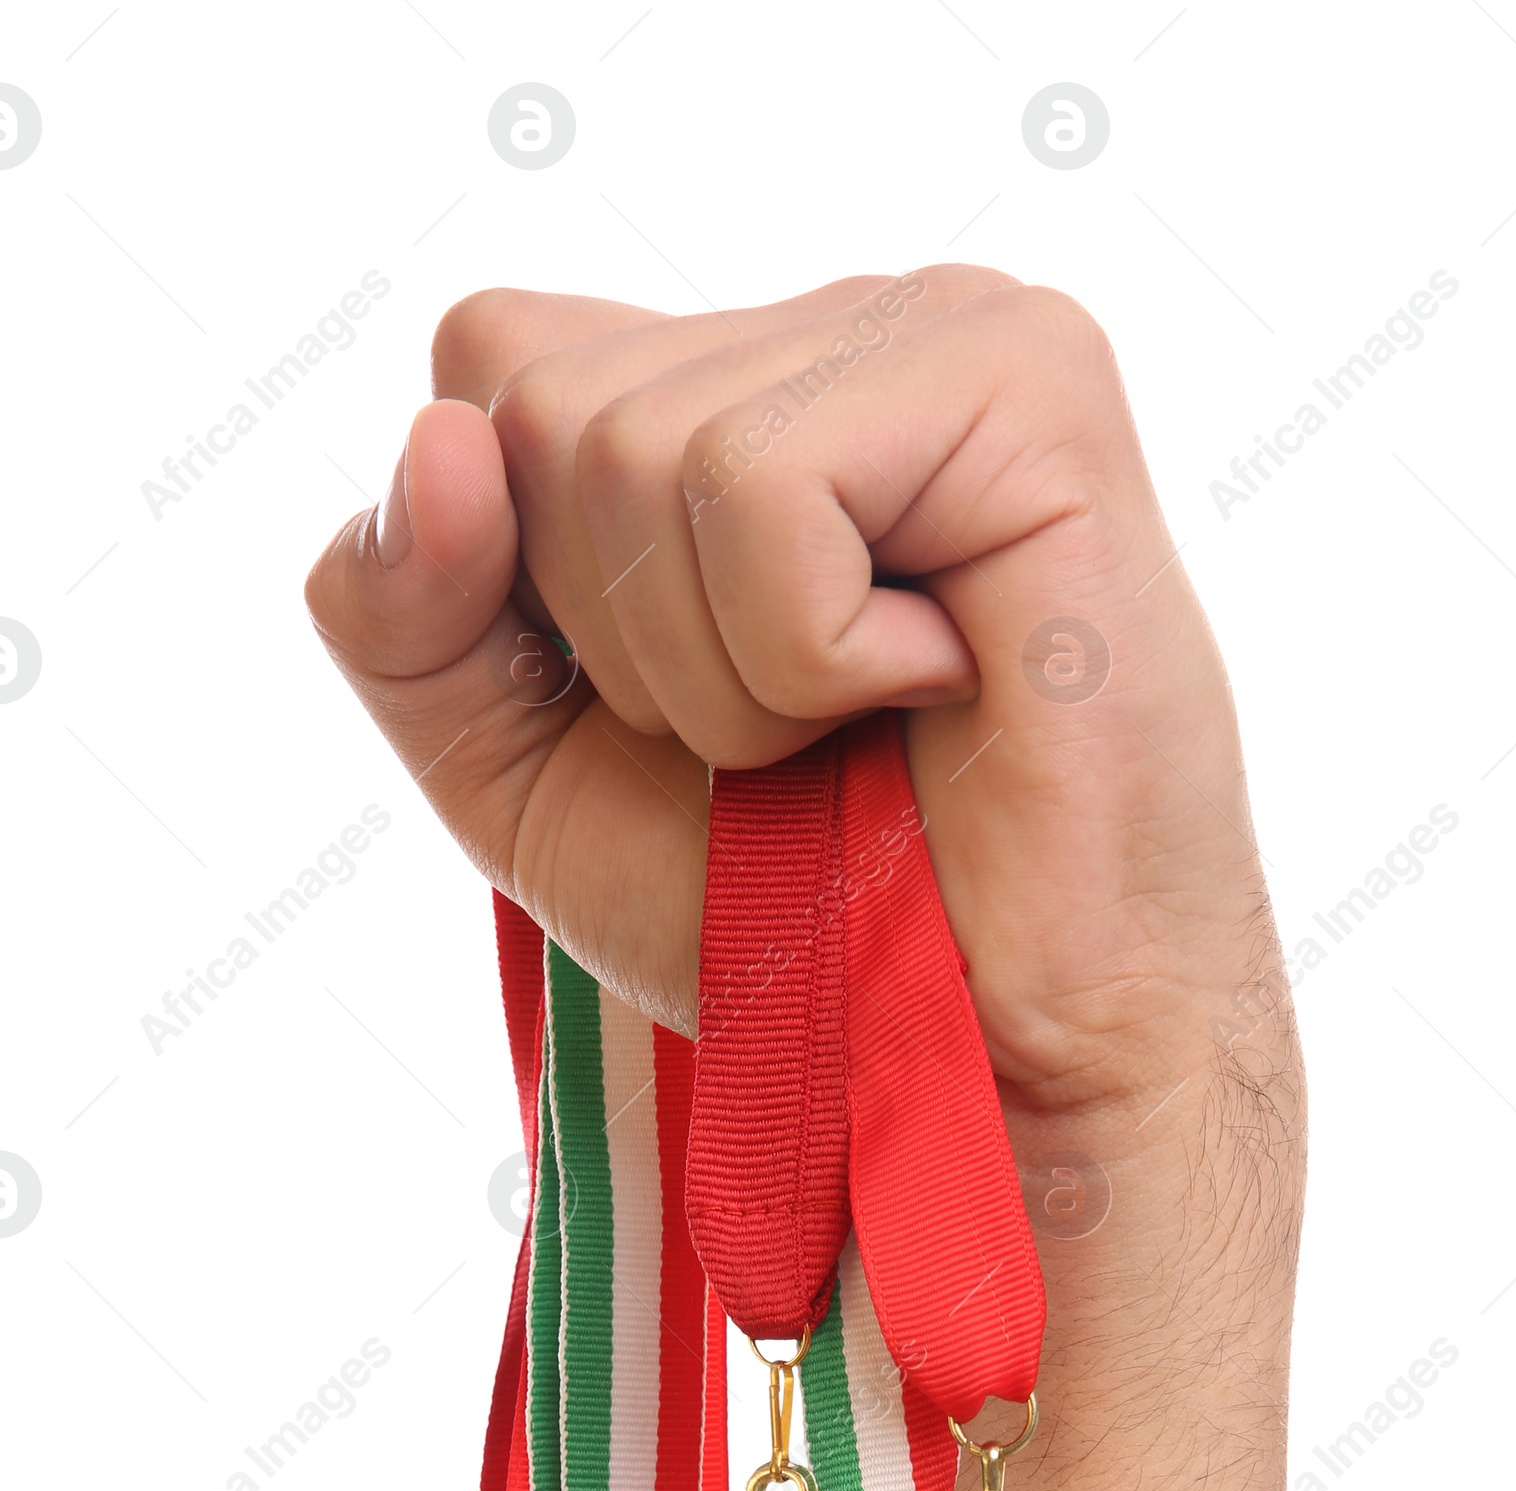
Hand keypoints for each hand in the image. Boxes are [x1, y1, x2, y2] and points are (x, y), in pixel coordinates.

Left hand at [305, 268, 1282, 1121]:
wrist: (993, 1051)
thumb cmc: (794, 919)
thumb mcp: (521, 774)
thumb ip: (403, 613)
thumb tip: (438, 436)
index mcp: (732, 388)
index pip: (492, 356)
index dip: (520, 579)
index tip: (679, 714)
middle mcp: (834, 331)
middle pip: (538, 402)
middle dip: (623, 644)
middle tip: (792, 739)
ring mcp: (940, 329)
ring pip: (636, 447)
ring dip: (725, 676)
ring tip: (865, 727)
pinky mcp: (1028, 379)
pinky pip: (766, 483)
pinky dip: (811, 656)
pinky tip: (937, 689)